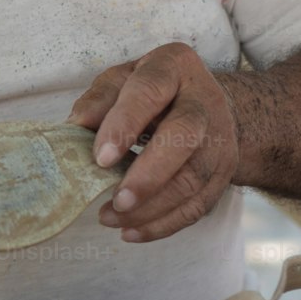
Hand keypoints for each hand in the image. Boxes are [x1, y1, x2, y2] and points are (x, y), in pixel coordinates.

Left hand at [68, 42, 239, 242]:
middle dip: (149, 173)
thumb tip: (75, 126)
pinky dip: (164, 224)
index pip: (150, 90)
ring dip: (152, 207)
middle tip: (117, 200)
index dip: (125, 122)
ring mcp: (220, 139)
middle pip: (185, 135)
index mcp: (174, 67)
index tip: (101, 157)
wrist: (208, 106)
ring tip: (111, 218)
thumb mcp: (123, 79)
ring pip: (193, 178)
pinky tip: (132, 232)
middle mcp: (204, 100)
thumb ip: (99, 100)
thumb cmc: (153, 92)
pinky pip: (199, 205)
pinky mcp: (225, 172)